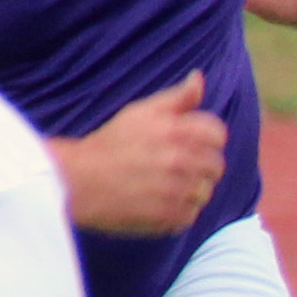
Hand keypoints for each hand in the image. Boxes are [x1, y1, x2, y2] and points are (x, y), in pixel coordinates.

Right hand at [52, 74, 225, 233]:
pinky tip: (159, 204)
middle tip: (175, 168)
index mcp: (176, 130)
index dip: (207, 140)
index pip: (218, 135)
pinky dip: (179, 213)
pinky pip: (191, 215)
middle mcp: (180, 160)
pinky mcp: (168, 217)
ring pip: (204, 192)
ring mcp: (176, 191)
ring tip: (164, 187)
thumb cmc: (109, 145)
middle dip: (200, 166)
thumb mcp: (140, 112)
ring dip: (190, 191)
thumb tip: (198, 79)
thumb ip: (176, 98)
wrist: (78, 181)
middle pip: (215, 166)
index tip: (190, 146)